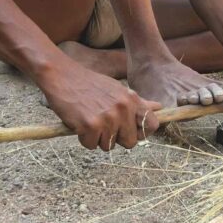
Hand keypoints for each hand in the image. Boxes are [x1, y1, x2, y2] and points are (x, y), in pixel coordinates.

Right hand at [39, 58, 160, 150]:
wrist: (62, 75)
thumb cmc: (90, 83)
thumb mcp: (117, 89)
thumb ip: (137, 102)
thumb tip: (159, 108)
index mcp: (132, 99)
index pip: (152, 125)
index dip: (142, 132)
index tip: (130, 130)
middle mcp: (123, 108)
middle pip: (130, 142)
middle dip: (116, 138)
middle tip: (103, 123)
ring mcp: (107, 118)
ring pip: (108, 146)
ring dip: (97, 138)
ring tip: (90, 119)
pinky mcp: (90, 126)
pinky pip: (91, 145)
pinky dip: (83, 138)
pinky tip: (79, 122)